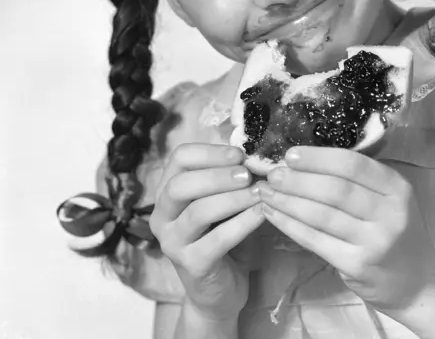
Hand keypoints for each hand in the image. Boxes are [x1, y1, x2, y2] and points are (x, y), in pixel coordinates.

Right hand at [149, 143, 263, 321]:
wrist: (218, 293)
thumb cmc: (221, 237)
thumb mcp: (220, 202)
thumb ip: (227, 179)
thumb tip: (253, 155)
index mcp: (166, 192)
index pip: (179, 158)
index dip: (210, 152)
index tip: (239, 154)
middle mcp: (161, 216)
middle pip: (181, 184)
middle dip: (218, 174)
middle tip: (247, 173)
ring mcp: (172, 243)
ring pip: (198, 211)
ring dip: (233, 197)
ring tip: (259, 192)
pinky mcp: (191, 265)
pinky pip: (218, 239)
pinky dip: (243, 222)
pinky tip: (262, 213)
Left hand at [256, 146, 434, 313]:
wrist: (419, 283)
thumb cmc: (396, 232)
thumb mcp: (390, 198)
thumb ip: (359, 180)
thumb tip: (306, 159)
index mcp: (396, 187)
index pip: (353, 164)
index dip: (318, 158)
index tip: (290, 154)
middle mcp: (390, 212)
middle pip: (335, 189)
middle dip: (298, 179)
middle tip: (272, 174)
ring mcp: (375, 241)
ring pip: (322, 215)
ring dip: (288, 201)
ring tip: (265, 192)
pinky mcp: (357, 265)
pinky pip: (315, 240)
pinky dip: (290, 225)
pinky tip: (273, 214)